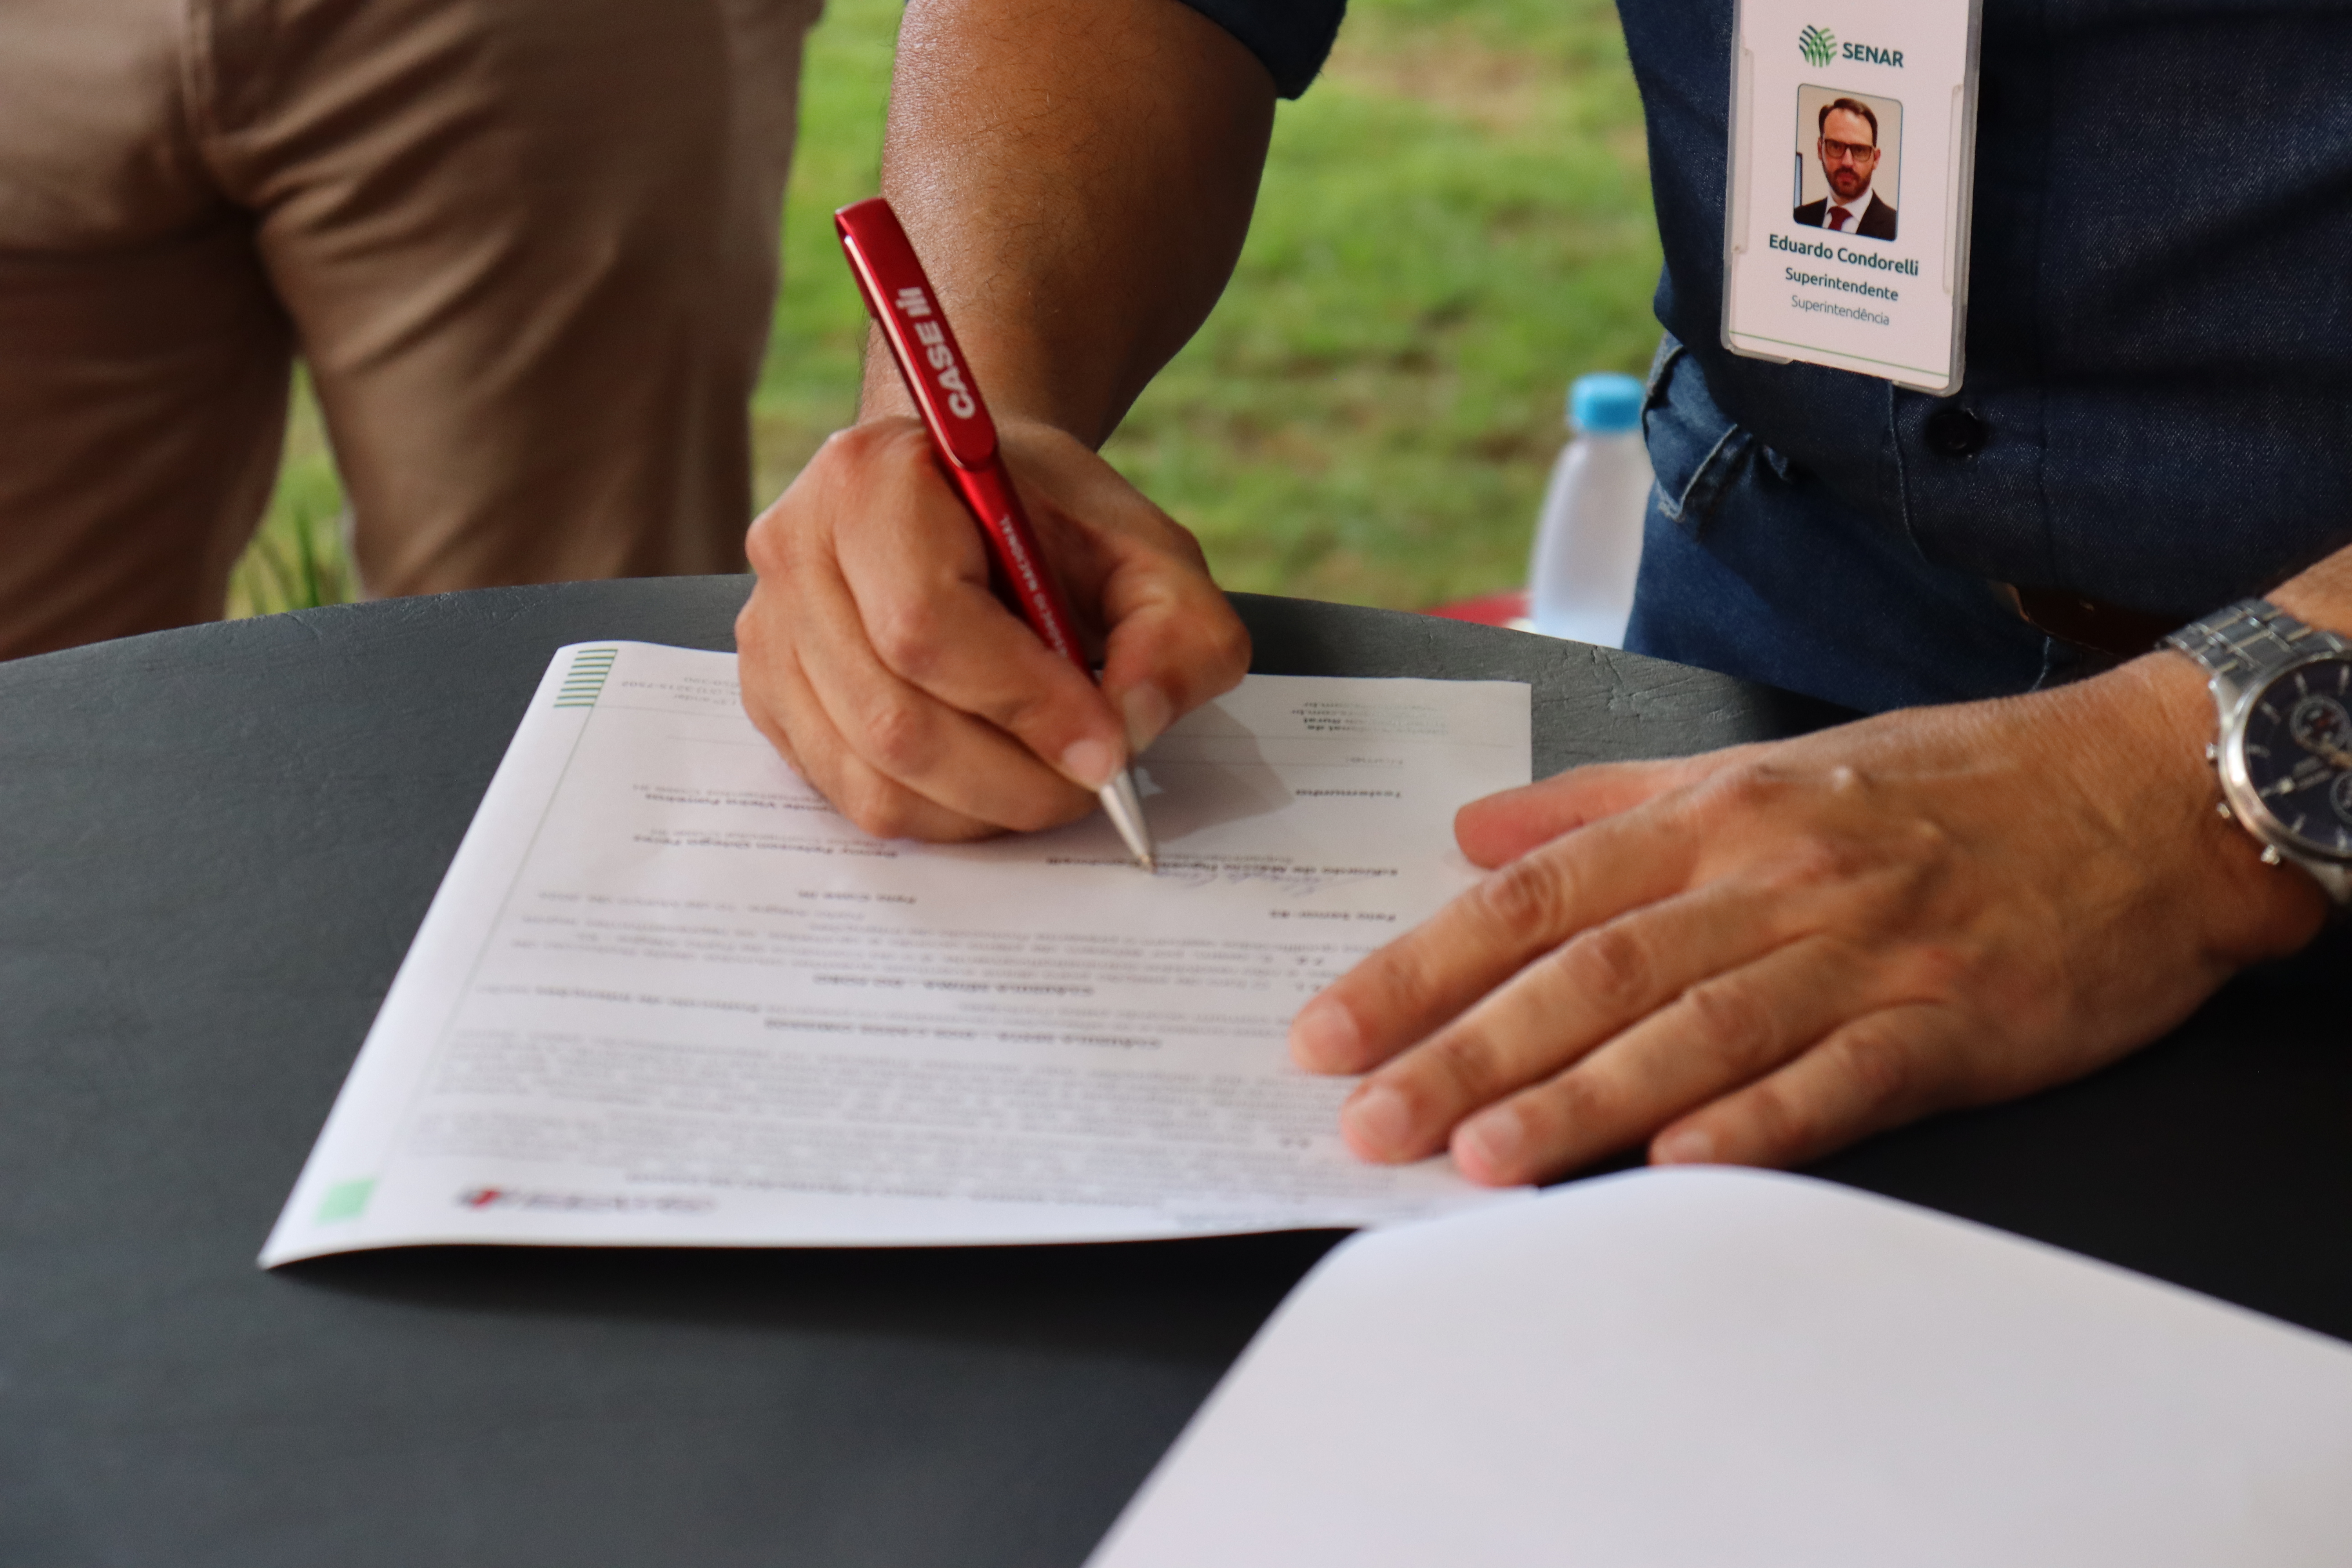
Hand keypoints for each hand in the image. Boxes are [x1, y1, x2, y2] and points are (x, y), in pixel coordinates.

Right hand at [736, 416, 1247, 839]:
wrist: (970, 497)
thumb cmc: (1050, 521)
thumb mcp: (1149, 551)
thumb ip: (1176, 632)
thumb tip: (1132, 728)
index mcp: (873, 478)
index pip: (926, 625)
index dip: (1025, 703)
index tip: (1107, 746)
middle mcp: (795, 548)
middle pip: (894, 718)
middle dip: (1013, 777)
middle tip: (1092, 782)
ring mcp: (769, 629)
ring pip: (871, 774)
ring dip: (981, 807)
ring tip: (1050, 781)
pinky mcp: (768, 694)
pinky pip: (850, 793)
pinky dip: (939, 812)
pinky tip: (992, 779)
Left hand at [1289, 655, 2328, 1182]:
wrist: (2141, 793)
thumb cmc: (1940, 782)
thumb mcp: (1761, 766)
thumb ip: (1603, 805)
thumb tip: (1469, 833)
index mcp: (1716, 816)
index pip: (1534, 897)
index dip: (1422, 966)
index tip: (1331, 1028)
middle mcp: (1772, 879)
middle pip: (1590, 972)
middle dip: (1468, 1049)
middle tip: (1366, 1118)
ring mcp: (1863, 952)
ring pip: (1695, 1028)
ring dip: (1582, 1098)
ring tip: (1479, 1157)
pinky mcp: (1951, 1020)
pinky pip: (1841, 1076)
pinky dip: (1758, 1118)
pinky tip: (1678, 1161)